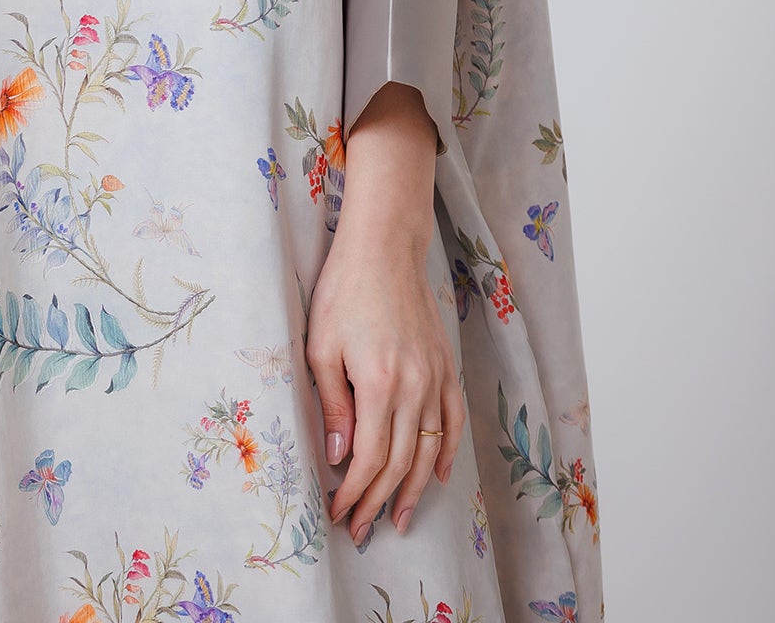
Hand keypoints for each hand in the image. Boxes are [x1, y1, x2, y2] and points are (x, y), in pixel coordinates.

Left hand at [305, 84, 464, 544]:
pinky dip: (448, 453)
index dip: (355, 493)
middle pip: (400, 463)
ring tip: (397, 519)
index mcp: (380, 384)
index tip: (338, 514)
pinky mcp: (445, 365)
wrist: (384, 246)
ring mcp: (435, 377)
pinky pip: (453, 420)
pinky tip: (437, 476)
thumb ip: (334, 405)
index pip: (370, 458)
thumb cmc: (343, 289)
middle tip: (360, 528)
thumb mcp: (321, 346)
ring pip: (429, 450)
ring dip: (413, 490)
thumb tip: (341, 457)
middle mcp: (415, 387)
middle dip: (378, 501)